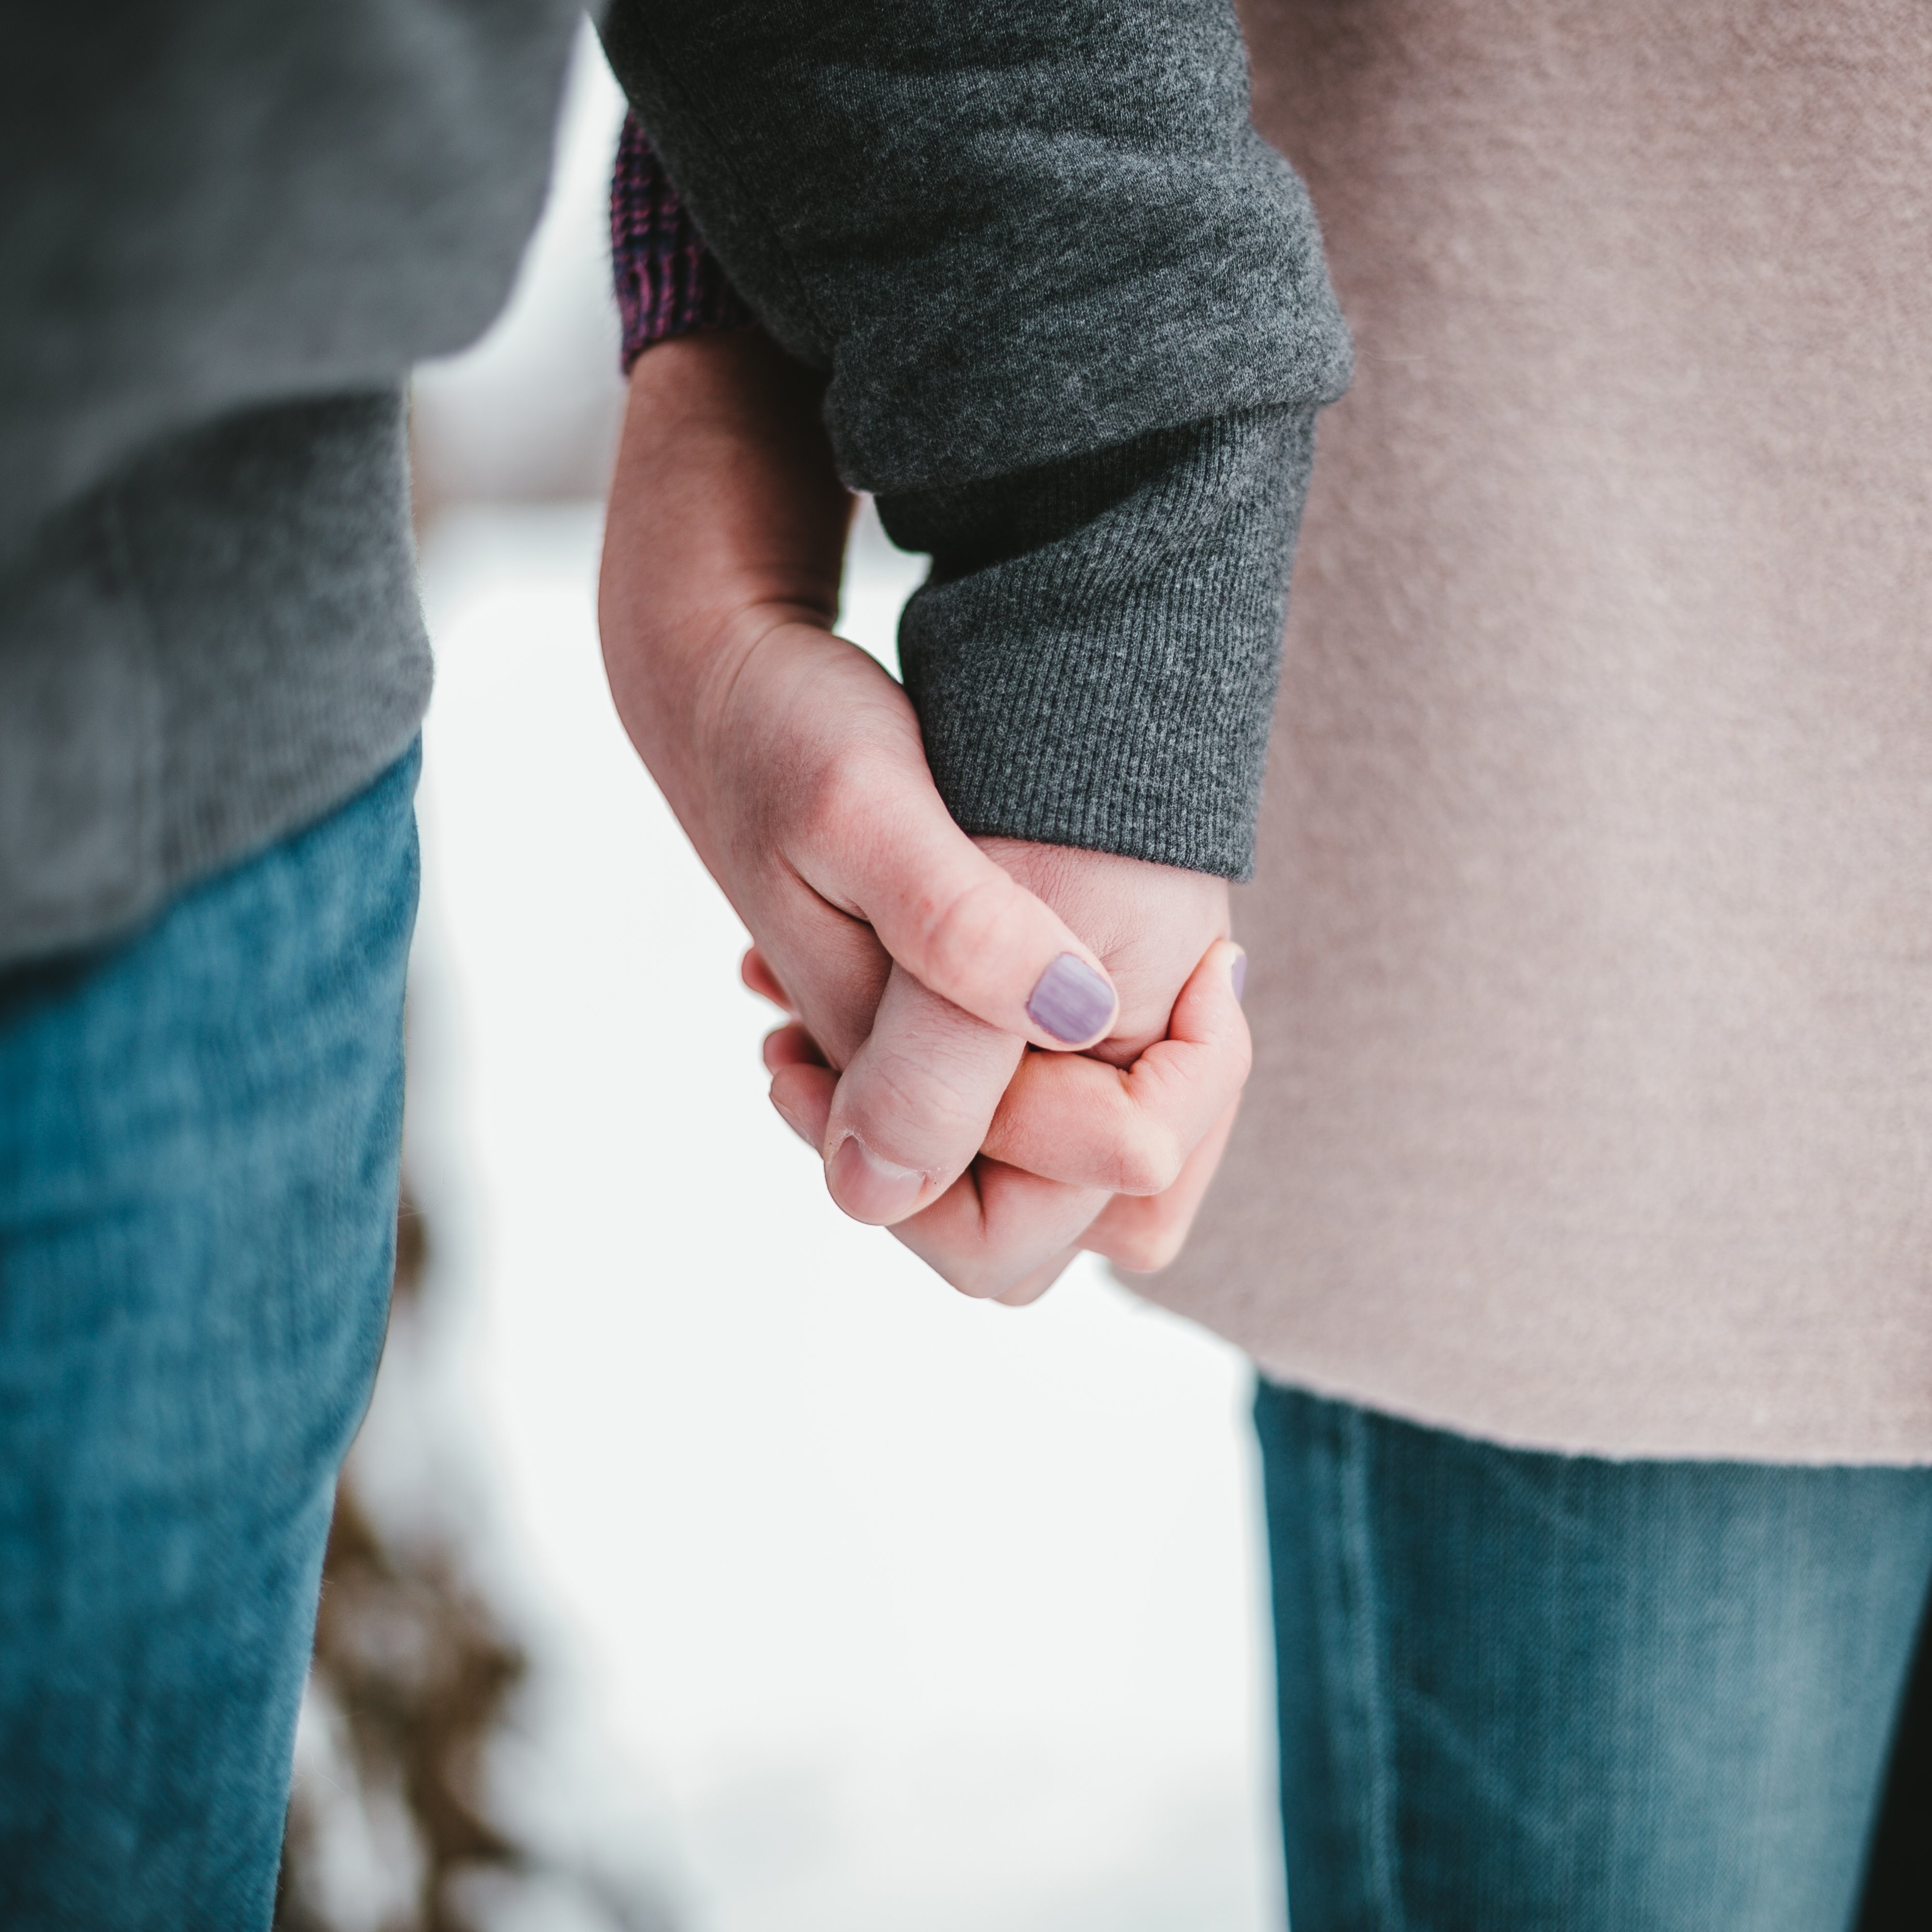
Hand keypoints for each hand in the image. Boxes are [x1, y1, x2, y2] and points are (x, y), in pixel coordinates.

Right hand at [599, 326, 1251, 1295]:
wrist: (727, 693)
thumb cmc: (786, 740)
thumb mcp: (866, 807)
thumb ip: (959, 930)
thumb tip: (1082, 1018)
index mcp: (866, 1086)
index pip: (1007, 1232)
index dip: (1138, 1131)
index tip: (1204, 974)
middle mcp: (886, 1107)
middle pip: (1031, 1238)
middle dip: (1147, 1136)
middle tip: (1198, 979)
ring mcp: (911, 1074)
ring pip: (1046, 1182)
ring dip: (1133, 1100)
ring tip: (1176, 969)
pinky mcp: (936, 1029)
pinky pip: (1045, 1102)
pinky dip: (1107, 1055)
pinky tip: (1121, 952)